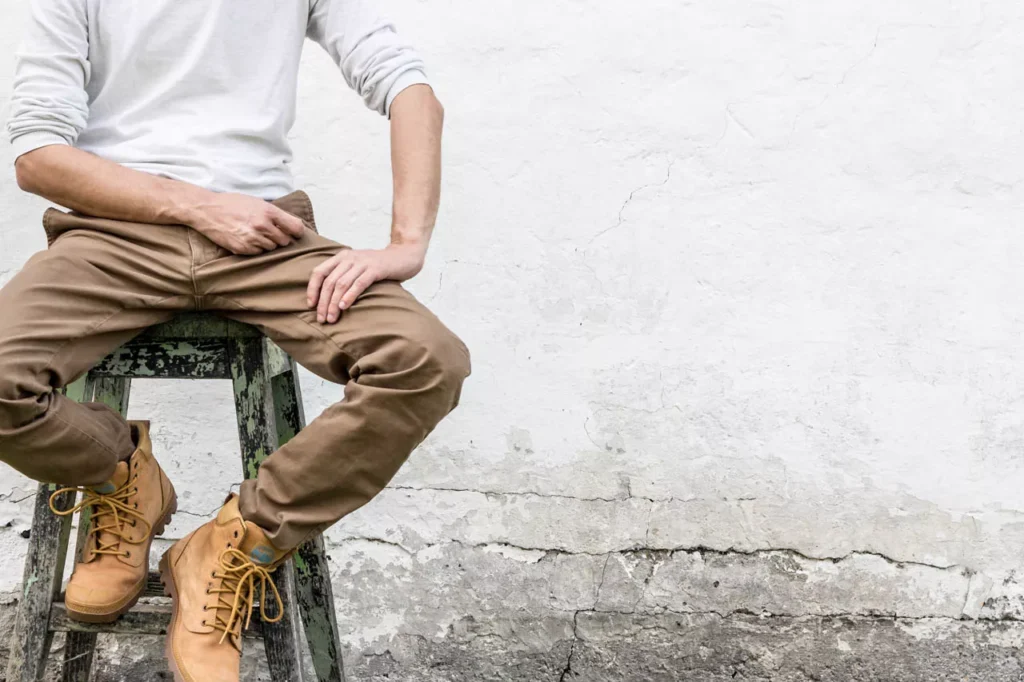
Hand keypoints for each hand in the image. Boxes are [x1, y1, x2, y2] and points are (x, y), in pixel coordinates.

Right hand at [186, 193, 305, 254]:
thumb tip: (291, 225)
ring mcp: (252, 239)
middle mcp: (262, 226)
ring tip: (255, 234)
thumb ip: (274, 213)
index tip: (294, 232)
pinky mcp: (242, 249)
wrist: (207, 210)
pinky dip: (255, 248)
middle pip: (285, 241)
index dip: (297, 231)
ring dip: (267, 243)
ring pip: (272, 248)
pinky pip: (258, 253)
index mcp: (268, 211)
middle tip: (269, 232)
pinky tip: (246, 239)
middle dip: (280, 237)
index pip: (296, 227)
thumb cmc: (232, 204)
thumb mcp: (257, 202)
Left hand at [307, 242, 426, 322]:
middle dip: (323, 302)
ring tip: (332, 318)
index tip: (311, 305)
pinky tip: (344, 307)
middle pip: (329, 281)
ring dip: (334, 303)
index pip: (319, 272)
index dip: (312, 289)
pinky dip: (350, 296)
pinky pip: (358, 283)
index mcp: (342, 257)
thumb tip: (328, 299)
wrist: (405, 256)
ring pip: (341, 284)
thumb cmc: (380, 267)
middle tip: (322, 319)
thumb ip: (344, 276)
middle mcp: (349, 258)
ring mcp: (362, 262)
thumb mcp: (358, 268)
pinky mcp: (376, 269)